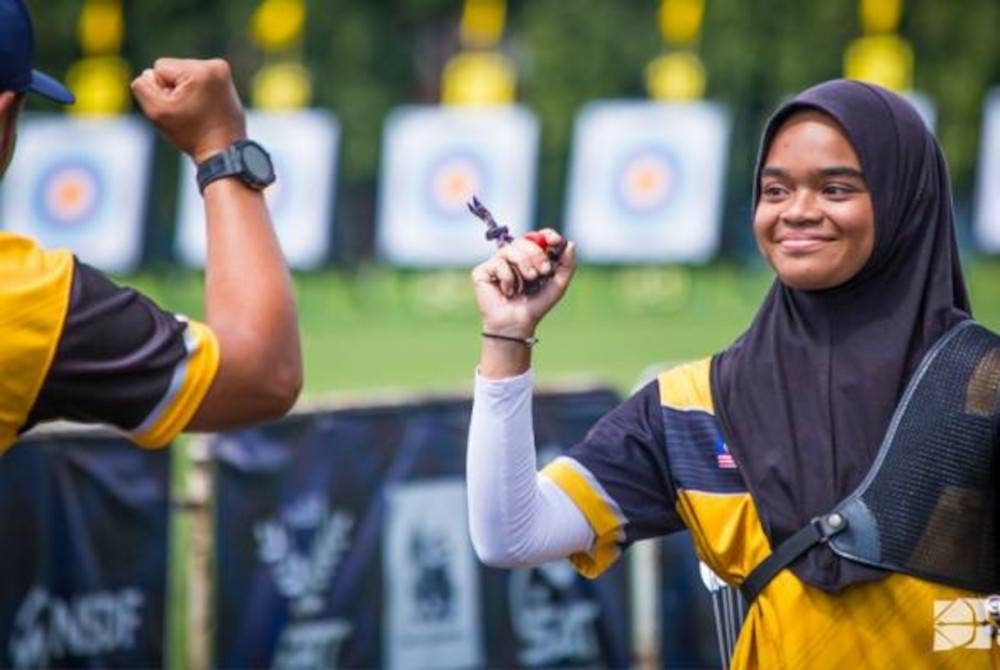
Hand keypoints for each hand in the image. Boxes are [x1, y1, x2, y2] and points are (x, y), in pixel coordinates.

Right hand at [131, 58, 245, 162]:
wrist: (224, 152)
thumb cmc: (191, 134)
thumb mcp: (157, 112)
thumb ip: (142, 87)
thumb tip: (148, 74)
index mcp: (201, 70)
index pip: (160, 67)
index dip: (161, 90)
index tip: (179, 109)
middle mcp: (216, 65)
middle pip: (173, 69)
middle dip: (174, 90)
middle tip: (189, 112)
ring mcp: (223, 73)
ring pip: (184, 75)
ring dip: (185, 92)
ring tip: (197, 112)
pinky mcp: (226, 82)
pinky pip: (197, 80)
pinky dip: (196, 94)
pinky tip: (204, 109)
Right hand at [471, 229, 576, 337]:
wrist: (516, 324)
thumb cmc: (535, 305)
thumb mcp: (557, 286)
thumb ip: (566, 266)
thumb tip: (570, 244)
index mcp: (529, 256)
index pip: (537, 237)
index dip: (546, 235)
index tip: (555, 241)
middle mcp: (512, 256)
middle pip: (524, 240)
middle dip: (536, 254)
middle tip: (543, 271)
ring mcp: (497, 262)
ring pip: (510, 250)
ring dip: (523, 265)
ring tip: (527, 282)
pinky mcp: (483, 271)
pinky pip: (498, 264)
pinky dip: (508, 279)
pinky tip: (507, 292)